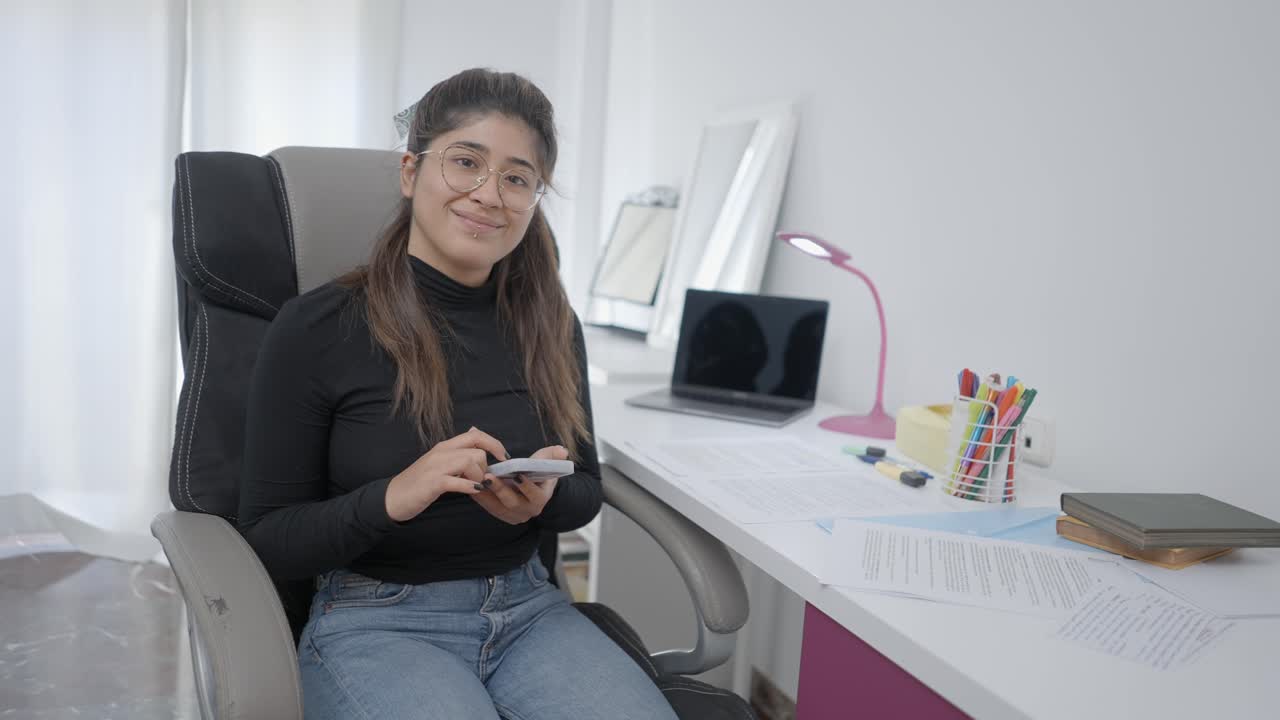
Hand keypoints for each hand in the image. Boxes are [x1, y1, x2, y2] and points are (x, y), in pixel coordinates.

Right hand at [384, 427, 509, 522]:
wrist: (393, 497)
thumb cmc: (420, 482)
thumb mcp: (439, 461)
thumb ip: (457, 449)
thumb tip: (475, 432)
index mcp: (445, 446)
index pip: (476, 435)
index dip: (495, 444)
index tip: (504, 458)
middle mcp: (441, 452)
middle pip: (477, 450)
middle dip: (486, 466)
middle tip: (482, 480)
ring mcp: (436, 467)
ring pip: (469, 461)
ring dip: (479, 476)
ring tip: (476, 487)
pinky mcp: (432, 483)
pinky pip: (457, 480)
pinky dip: (470, 485)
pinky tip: (475, 491)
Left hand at [470, 445, 567, 524]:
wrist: (528, 489)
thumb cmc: (537, 473)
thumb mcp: (546, 463)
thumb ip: (552, 456)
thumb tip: (563, 450)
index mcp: (540, 499)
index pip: (535, 495)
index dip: (526, 486)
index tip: (517, 474)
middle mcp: (527, 511)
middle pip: (512, 502)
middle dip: (500, 489)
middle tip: (488, 476)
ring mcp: (512, 515)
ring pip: (496, 506)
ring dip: (485, 493)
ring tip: (476, 479)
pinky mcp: (499, 514)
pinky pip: (487, 506)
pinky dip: (479, 495)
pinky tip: (470, 483)